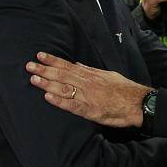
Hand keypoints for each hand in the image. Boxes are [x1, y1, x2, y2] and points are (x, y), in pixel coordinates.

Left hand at [26, 52, 150, 127]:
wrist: (138, 103)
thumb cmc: (124, 89)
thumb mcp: (108, 75)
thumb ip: (91, 71)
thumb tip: (78, 64)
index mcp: (91, 75)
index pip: (68, 66)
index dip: (53, 61)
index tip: (40, 55)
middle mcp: (88, 83)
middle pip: (62, 75)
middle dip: (45, 70)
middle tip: (29, 66)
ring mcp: (88, 97)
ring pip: (64, 88)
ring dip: (48, 83)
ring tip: (33, 79)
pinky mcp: (91, 111)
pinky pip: (72, 106)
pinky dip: (59, 101)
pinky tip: (48, 98)